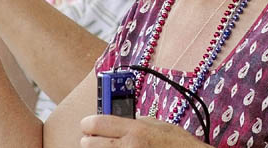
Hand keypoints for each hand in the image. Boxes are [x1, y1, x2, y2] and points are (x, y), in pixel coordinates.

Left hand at [80, 115, 207, 147]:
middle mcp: (128, 147)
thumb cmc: (180, 146)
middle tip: (93, 139)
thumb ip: (136, 122)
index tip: (87, 124)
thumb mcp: (160, 125)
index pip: (97, 123)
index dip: (89, 123)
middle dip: (89, 140)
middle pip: (89, 143)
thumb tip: (118, 122)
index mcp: (136, 130)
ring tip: (107, 147)